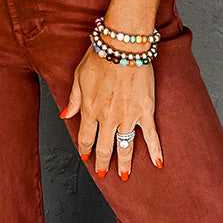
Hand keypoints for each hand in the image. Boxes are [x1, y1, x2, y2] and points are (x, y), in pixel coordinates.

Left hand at [60, 46, 163, 180]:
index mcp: (90, 109)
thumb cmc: (100, 56)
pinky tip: (157, 163)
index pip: (85, 137)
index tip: (86, 157)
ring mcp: (127, 117)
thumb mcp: (78, 77)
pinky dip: (155, 150)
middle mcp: (107, 118)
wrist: (122, 47)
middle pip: (104, 147)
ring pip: (125, 146)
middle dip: (103, 162)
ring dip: (125, 163)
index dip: (85, 149)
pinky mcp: (145, 111)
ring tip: (125, 175)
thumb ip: (73, 99)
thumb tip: (65, 115)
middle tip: (104, 173)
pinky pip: (151, 135)